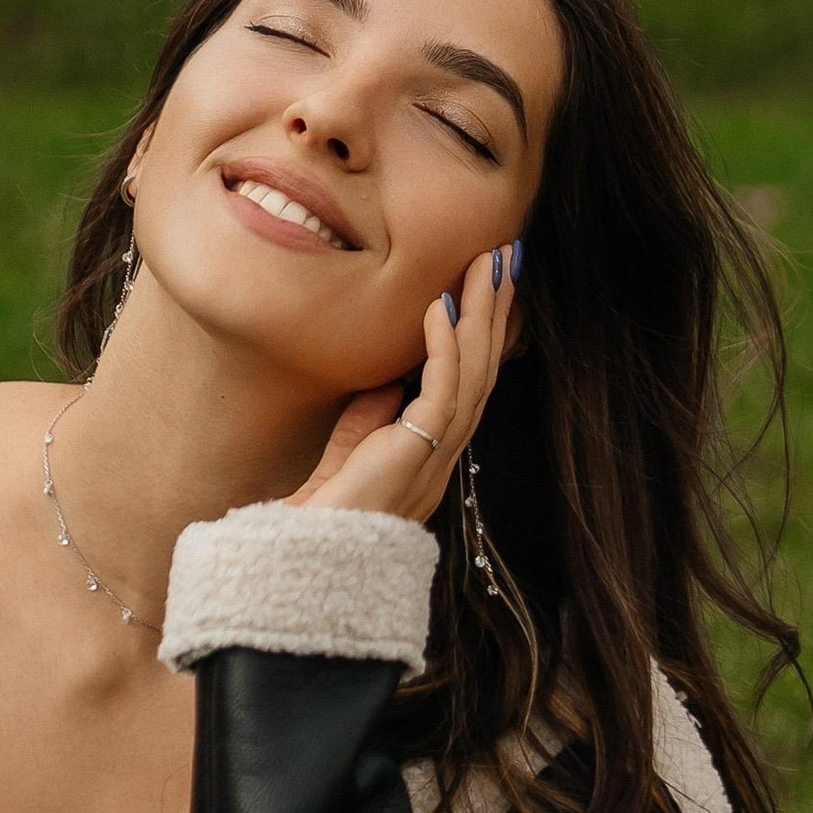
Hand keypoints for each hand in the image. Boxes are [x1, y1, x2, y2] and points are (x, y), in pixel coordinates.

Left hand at [287, 243, 519, 525]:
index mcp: (436, 452)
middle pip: (484, 370)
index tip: (492, 284)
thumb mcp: (352, 450)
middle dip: (496, 311)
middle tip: (506, 257)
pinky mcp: (416, 455)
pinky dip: (444, 347)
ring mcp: (437, 456)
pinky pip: (442, 392)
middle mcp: (447, 453)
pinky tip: (440, 307)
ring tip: (484, 266)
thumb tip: (389, 379)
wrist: (307, 555)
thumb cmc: (325, 512)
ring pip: (473, 374)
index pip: (473, 381)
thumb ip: (372, 416)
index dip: (486, 332)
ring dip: (480, 315)